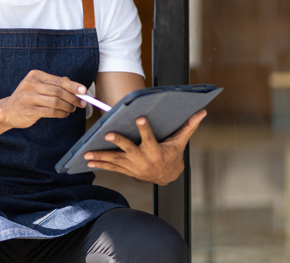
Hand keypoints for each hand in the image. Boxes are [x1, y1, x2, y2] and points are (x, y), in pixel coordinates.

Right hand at [0, 70, 85, 129]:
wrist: (7, 111)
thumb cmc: (27, 97)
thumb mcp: (38, 86)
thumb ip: (55, 84)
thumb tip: (76, 86)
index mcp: (35, 75)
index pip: (58, 80)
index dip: (73, 86)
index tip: (84, 91)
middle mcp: (31, 85)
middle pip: (58, 91)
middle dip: (73, 98)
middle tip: (81, 103)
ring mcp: (29, 98)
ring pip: (56, 102)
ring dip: (68, 106)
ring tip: (72, 109)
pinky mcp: (30, 111)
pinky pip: (51, 112)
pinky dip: (61, 114)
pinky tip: (64, 114)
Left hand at [83, 109, 206, 185]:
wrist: (166, 177)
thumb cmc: (172, 155)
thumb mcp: (180, 142)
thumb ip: (188, 126)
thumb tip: (202, 112)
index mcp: (155, 151)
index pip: (150, 138)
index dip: (145, 129)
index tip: (140, 118)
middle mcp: (143, 160)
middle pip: (129, 150)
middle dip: (118, 142)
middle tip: (108, 134)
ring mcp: (132, 166)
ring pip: (115, 160)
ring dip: (101, 157)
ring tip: (87, 153)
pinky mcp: (126, 170)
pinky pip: (111, 167)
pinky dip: (99, 164)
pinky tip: (88, 160)